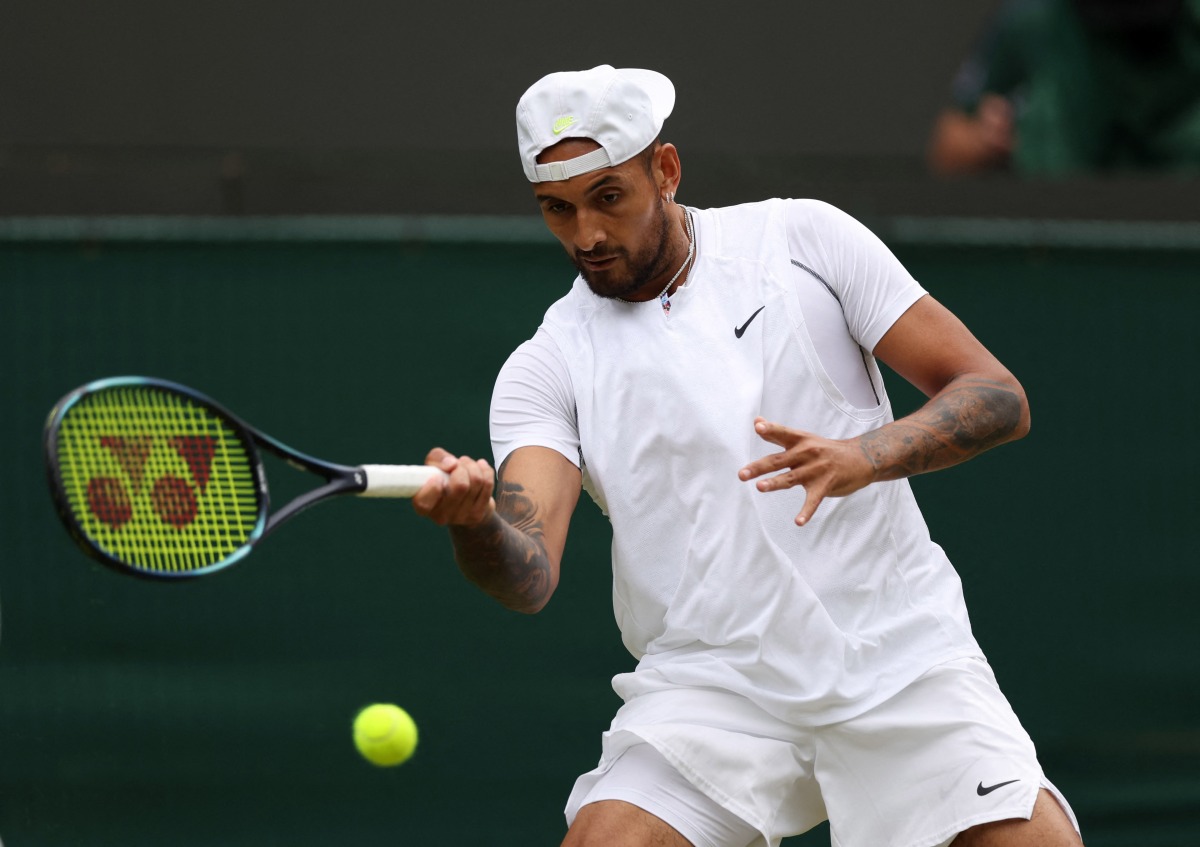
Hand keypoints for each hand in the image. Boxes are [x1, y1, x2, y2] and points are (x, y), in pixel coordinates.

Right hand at [411, 447, 495, 527]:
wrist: (464, 497)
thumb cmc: (444, 477)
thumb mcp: (434, 464)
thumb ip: (437, 458)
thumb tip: (451, 464)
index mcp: (423, 505)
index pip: (424, 502)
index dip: (433, 487)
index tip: (438, 476)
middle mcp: (440, 516)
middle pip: (460, 486)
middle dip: (461, 467)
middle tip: (457, 464)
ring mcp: (460, 518)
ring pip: (476, 482)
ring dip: (472, 466)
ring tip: (467, 464)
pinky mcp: (477, 515)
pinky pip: (487, 484)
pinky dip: (485, 470)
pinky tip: (480, 468)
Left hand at [738, 418, 874, 525]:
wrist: (860, 458)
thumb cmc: (825, 449)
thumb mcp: (804, 438)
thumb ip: (778, 434)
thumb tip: (756, 422)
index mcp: (799, 440)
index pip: (782, 433)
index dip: (770, 429)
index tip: (758, 427)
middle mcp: (806, 453)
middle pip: (778, 460)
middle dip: (759, 468)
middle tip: (742, 474)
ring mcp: (816, 470)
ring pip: (791, 478)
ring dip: (775, 483)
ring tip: (760, 487)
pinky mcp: (825, 485)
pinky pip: (813, 500)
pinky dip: (806, 512)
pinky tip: (798, 522)